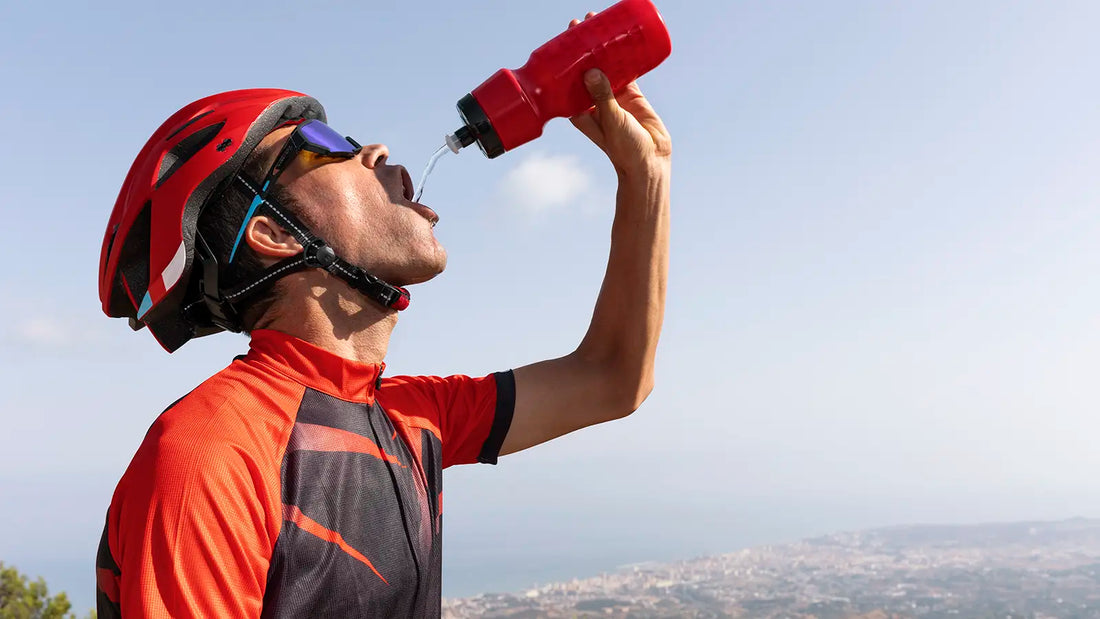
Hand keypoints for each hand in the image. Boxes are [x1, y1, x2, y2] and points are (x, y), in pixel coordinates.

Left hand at [567, 14, 671, 176]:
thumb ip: (602, 96)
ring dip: (603, 47)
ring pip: (605, 66)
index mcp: (579, 110)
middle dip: (583, 46)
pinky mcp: (631, 95)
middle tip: (583, 22)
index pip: (566, 79)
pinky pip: (626, 70)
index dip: (564, 58)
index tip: (564, 37)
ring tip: (602, 25)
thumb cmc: (624, 149)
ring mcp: (612, 96)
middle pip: (584, 67)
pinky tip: (624, 40)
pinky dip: (624, 56)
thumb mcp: (611, 119)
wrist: (649, 161)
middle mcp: (593, 101)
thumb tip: (590, 71)